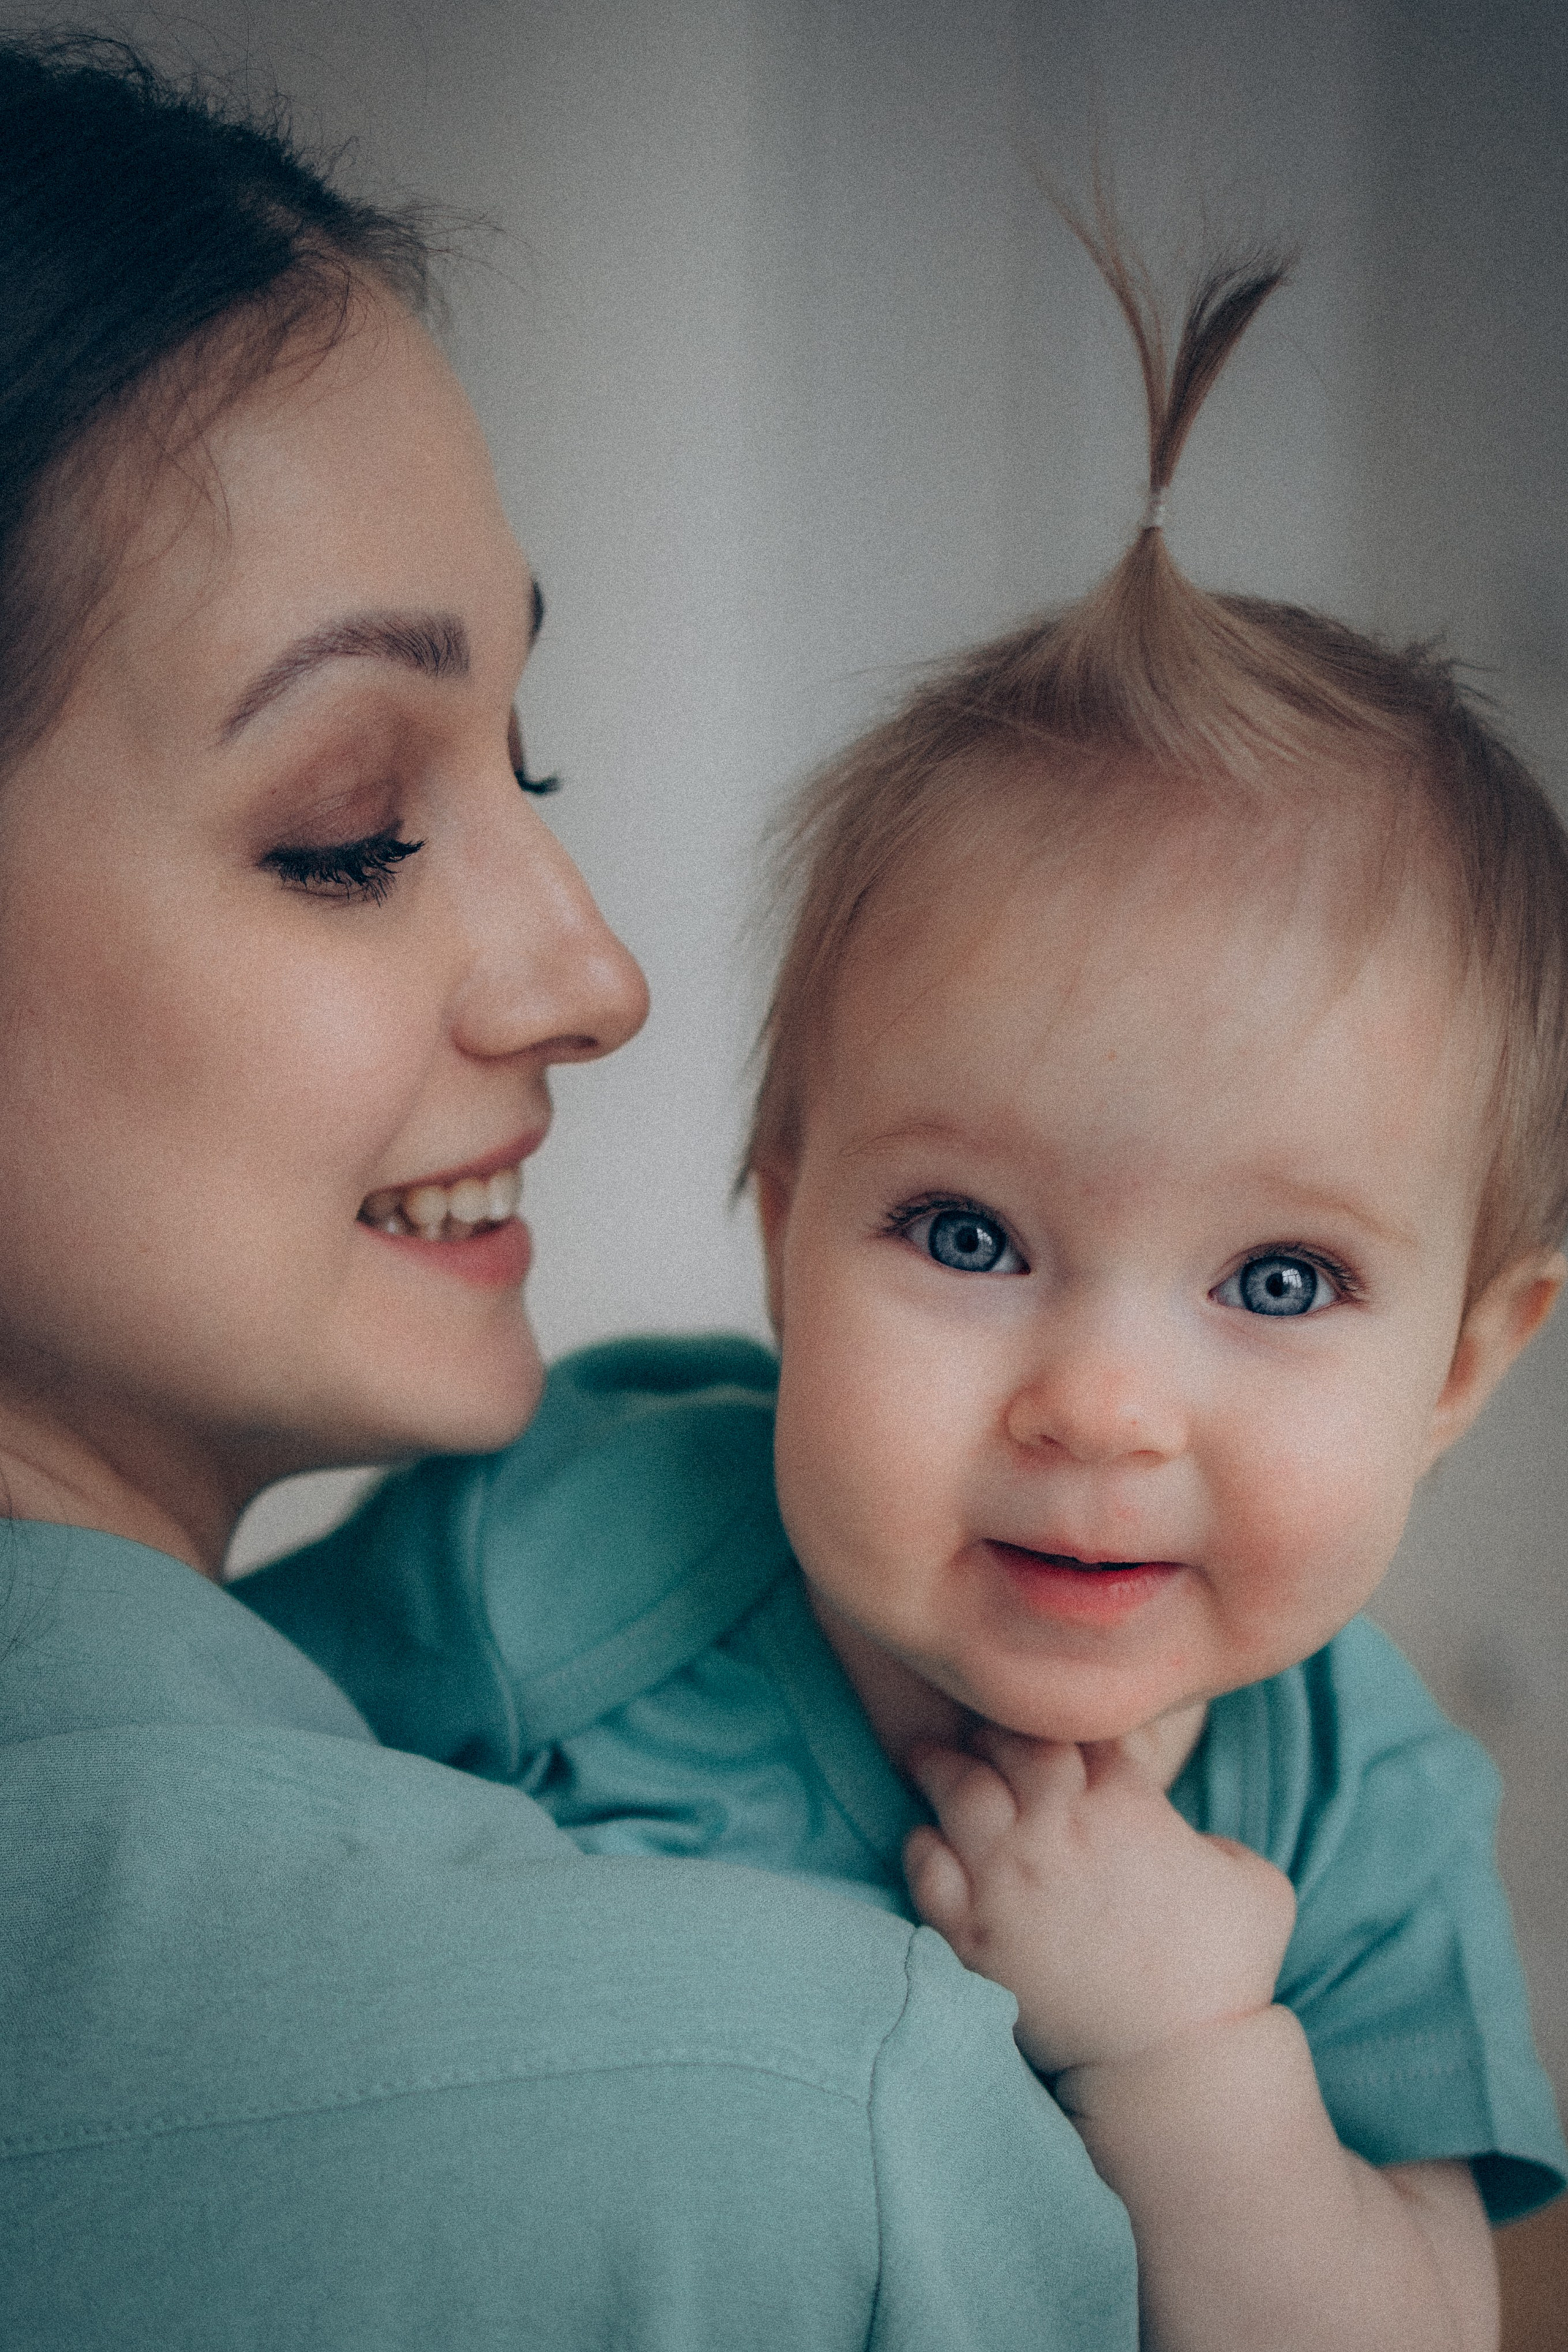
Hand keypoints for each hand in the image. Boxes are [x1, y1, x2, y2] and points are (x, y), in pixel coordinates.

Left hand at [904, 1728, 1295, 2075]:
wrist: (1172, 2064)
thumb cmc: (1226, 1975)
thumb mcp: (1257, 1884)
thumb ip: (1219, 1840)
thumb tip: (1191, 1839)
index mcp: (1127, 1805)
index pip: (1079, 1729)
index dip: (1065, 1724)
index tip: (1054, 1737)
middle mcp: (1058, 1828)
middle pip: (1009, 1744)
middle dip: (996, 1734)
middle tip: (982, 1737)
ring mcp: (1007, 1879)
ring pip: (957, 1789)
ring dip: (944, 1769)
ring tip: (931, 1762)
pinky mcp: (971, 1933)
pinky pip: (925, 1865)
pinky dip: (922, 1845)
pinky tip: (928, 1840)